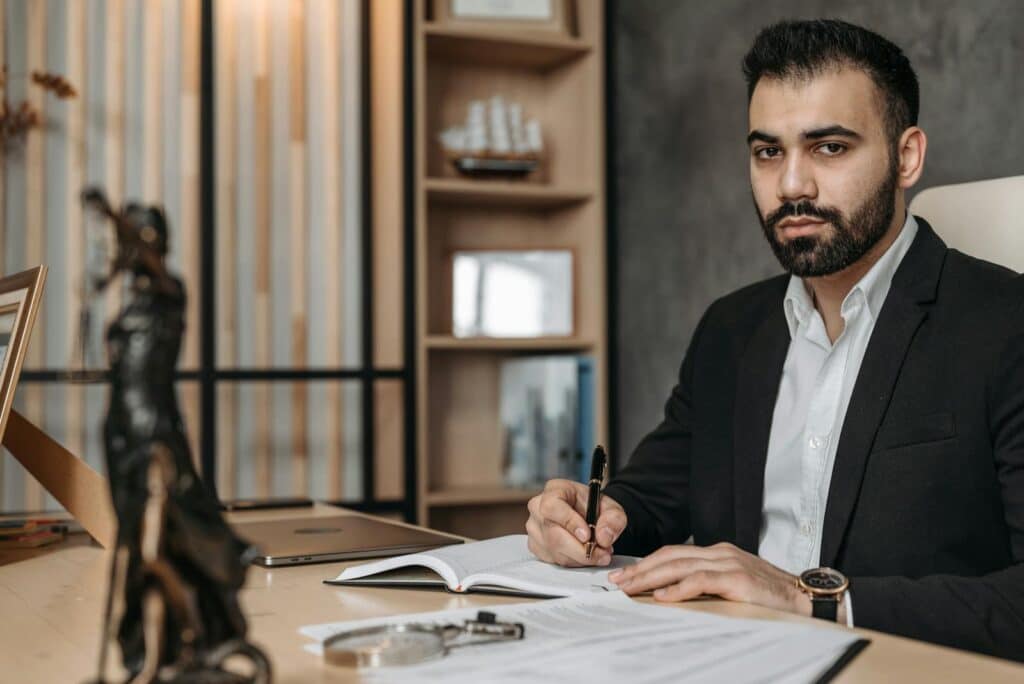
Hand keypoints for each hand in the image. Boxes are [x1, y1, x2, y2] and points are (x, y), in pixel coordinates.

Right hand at [526, 479, 626, 567]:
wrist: (589, 515)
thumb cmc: (595, 507)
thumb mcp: (611, 507)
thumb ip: (613, 519)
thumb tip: (603, 537)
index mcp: (554, 490)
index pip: (552, 506)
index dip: (569, 522)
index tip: (588, 536)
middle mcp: (538, 508)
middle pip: (553, 535)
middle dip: (581, 549)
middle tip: (602, 554)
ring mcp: (535, 528)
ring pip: (555, 551)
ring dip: (580, 557)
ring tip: (599, 553)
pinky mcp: (536, 546)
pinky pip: (555, 560)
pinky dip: (574, 562)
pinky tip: (585, 554)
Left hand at [608, 542, 816, 617]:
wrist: (808, 599)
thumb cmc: (772, 598)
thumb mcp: (734, 586)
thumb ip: (708, 585)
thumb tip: (672, 595)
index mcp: (718, 553)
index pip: (674, 554)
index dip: (647, 564)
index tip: (626, 575)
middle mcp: (720, 553)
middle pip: (670, 557)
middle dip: (640, 569)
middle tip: (617, 582)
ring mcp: (729, 563)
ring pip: (680, 566)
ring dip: (651, 577)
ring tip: (630, 588)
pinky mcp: (738, 579)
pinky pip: (702, 581)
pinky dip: (680, 588)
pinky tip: (664, 596)